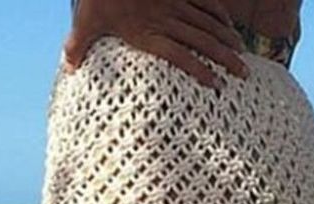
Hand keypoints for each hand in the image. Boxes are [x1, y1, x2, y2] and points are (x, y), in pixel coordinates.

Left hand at [62, 0, 249, 88]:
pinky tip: (229, 24)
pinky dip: (218, 11)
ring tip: (242, 54)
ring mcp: (172, 2)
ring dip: (226, 38)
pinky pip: (202, 0)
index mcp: (146, 33)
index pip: (179, 56)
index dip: (200, 71)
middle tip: (243, 73)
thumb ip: (78, 45)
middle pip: (201, 41)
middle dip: (224, 58)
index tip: (216, 86)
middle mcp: (164, 19)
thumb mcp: (84, 19)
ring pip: (206, 22)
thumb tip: (69, 67)